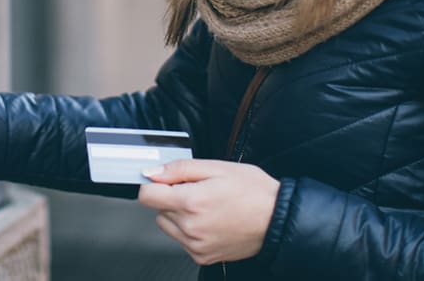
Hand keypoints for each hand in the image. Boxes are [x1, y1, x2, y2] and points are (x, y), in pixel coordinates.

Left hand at [137, 159, 279, 265]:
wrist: (276, 219)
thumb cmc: (252, 191)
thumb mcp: (215, 167)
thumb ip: (179, 169)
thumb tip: (153, 172)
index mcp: (191, 202)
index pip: (147, 196)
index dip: (154, 183)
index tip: (164, 179)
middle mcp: (190, 228)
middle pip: (158, 210)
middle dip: (171, 197)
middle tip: (196, 189)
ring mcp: (196, 245)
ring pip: (168, 226)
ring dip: (178, 214)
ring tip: (204, 204)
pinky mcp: (203, 256)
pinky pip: (182, 240)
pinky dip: (189, 229)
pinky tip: (209, 219)